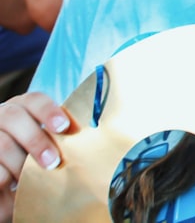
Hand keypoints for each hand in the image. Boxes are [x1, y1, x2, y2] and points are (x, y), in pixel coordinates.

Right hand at [0, 93, 74, 221]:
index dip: (49, 111)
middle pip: (14, 117)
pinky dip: (4, 177)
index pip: (34, 100)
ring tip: (27, 179)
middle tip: (53, 162)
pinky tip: (11, 186)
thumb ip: (61, 139)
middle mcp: (2, 118)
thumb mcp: (48, 147)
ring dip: (19, 164)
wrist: (7, 187)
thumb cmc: (32, 163)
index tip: (65, 127)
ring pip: (2, 143)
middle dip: (36, 140)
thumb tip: (92, 141)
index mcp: (22, 109)